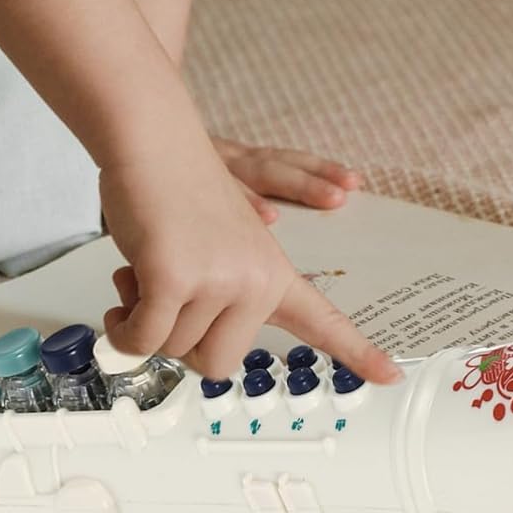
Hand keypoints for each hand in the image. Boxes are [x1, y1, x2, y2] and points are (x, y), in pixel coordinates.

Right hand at [97, 140, 399, 383]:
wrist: (152, 139)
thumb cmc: (174, 189)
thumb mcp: (218, 245)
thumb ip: (221, 291)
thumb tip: (190, 341)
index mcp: (272, 272)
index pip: (322, 318)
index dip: (357, 351)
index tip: (391, 374)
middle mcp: (256, 279)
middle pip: (216, 361)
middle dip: (179, 340)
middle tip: (166, 299)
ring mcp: (219, 278)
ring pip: (171, 347)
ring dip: (143, 319)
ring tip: (146, 270)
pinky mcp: (174, 277)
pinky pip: (141, 336)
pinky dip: (121, 327)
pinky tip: (122, 297)